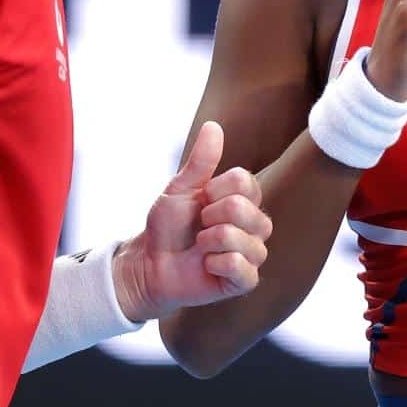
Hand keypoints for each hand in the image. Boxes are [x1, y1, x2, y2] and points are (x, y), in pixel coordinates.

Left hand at [114, 121, 273, 320]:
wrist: (150, 263)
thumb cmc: (169, 226)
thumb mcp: (180, 188)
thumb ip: (201, 161)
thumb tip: (214, 126)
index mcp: (245, 199)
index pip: (244, 182)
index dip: (213, 190)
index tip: (200, 201)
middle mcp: (256, 225)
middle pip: (243, 208)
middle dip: (209, 217)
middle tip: (199, 226)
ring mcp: (253, 253)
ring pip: (242, 239)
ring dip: (209, 241)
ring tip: (200, 247)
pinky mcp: (246, 280)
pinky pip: (240, 267)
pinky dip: (215, 264)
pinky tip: (207, 266)